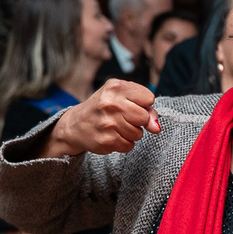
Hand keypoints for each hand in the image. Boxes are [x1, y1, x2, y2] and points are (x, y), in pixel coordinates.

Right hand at [44, 79, 160, 156]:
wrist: (75, 124)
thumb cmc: (104, 108)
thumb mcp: (122, 97)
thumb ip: (145, 108)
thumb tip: (156, 127)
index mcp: (115, 87)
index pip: (148, 98)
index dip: (144, 104)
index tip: (133, 105)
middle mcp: (110, 103)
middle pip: (144, 117)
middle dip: (139, 120)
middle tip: (126, 118)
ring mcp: (107, 122)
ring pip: (138, 134)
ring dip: (132, 133)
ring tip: (117, 127)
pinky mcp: (106, 140)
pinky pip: (129, 146)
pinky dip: (124, 143)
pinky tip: (112, 135)